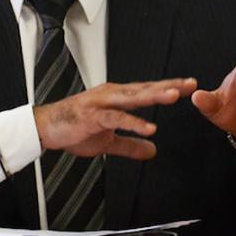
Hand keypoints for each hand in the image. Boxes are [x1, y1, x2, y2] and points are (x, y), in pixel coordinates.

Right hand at [33, 77, 197, 159]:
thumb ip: (130, 145)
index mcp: (116, 98)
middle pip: (145, 89)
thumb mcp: (108, 142)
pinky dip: (134, 123)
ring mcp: (102, 103)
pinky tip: (149, 128)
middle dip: (168, 86)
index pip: (147, 91)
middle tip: (190, 84)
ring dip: (153, 96)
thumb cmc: (73, 128)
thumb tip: (152, 151)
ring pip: (133, 98)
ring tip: (174, 96)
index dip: (168, 88)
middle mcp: (111, 95)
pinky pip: (117, 118)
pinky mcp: (93, 115)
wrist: (46, 128)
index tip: (188, 87)